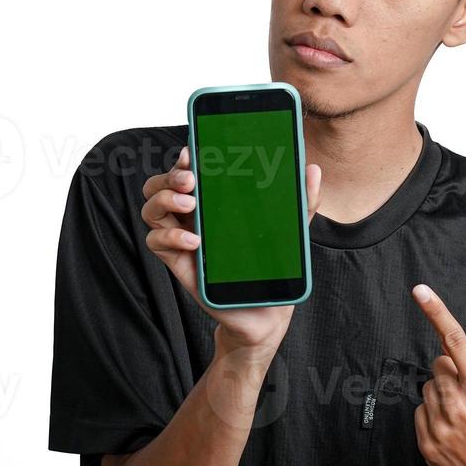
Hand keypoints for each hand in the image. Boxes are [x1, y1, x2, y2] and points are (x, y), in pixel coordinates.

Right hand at [142, 144, 321, 354]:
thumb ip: (302, 201)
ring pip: (151, 209)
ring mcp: (182, 239)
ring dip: (165, 200)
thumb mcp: (292, 231)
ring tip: (191, 205)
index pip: (189, 172)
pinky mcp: (179, 263)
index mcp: (214, 203)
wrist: (266, 314)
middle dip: (169, 176)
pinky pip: (155, 242)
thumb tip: (314, 170)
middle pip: (160, 185)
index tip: (192, 152)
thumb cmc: (272, 268)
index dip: (184, 159)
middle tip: (190, 179)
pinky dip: (169, 236)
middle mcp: (193, 217)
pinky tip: (193, 240)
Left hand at [410, 283, 465, 465]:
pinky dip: (434, 416)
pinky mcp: (426, 444)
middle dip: (451, 371)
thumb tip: (462, 352)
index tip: (419, 290)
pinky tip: (454, 433)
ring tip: (465, 419)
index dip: (437, 313)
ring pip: (429, 387)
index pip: (456, 341)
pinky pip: (421, 412)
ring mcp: (439, 425)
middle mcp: (457, 404)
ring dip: (443, 394)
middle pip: (438, 364)